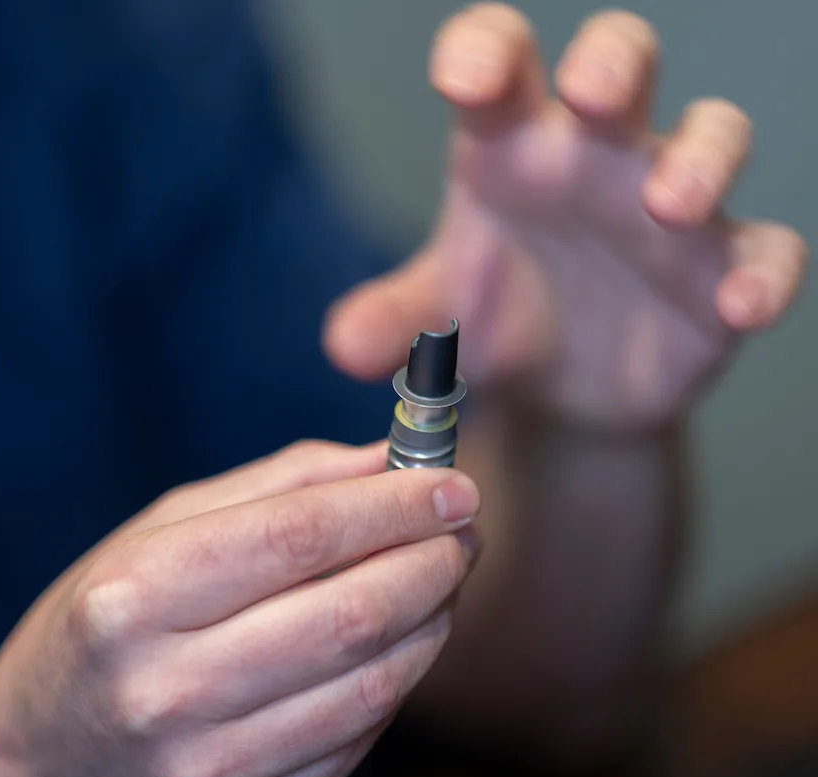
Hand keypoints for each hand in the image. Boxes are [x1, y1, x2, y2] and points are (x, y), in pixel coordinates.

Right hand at [0, 441, 479, 776]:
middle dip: (431, 560)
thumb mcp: (154, 534)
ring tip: (439, 577)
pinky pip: (358, 741)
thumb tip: (383, 459)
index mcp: (134, 599)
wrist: (39, 761)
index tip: (449, 482)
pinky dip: (395, 681)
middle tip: (462, 528)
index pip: (295, 538)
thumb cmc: (100, 625)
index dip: (389, 505)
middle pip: (349, 615)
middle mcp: (167, 691)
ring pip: (372, 686)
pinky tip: (394, 642)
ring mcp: (209, 769)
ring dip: (431, 621)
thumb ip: (272, 489)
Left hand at [324, 3, 807, 431]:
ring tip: (668, 203)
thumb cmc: (493, 319)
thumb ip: (392, 320)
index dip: (488, 53)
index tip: (466, 78)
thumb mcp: (437, 318)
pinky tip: (741, 305)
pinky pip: (767, 249)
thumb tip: (341, 346)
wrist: (558, 392)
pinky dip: (763, 271)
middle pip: (620, 64)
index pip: (502, 62)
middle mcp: (595, 156)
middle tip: (593, 93)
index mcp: (511, 145)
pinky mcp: (721, 271)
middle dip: (613, 63)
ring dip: (700, 158)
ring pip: (712, 137)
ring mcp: (668, 207)